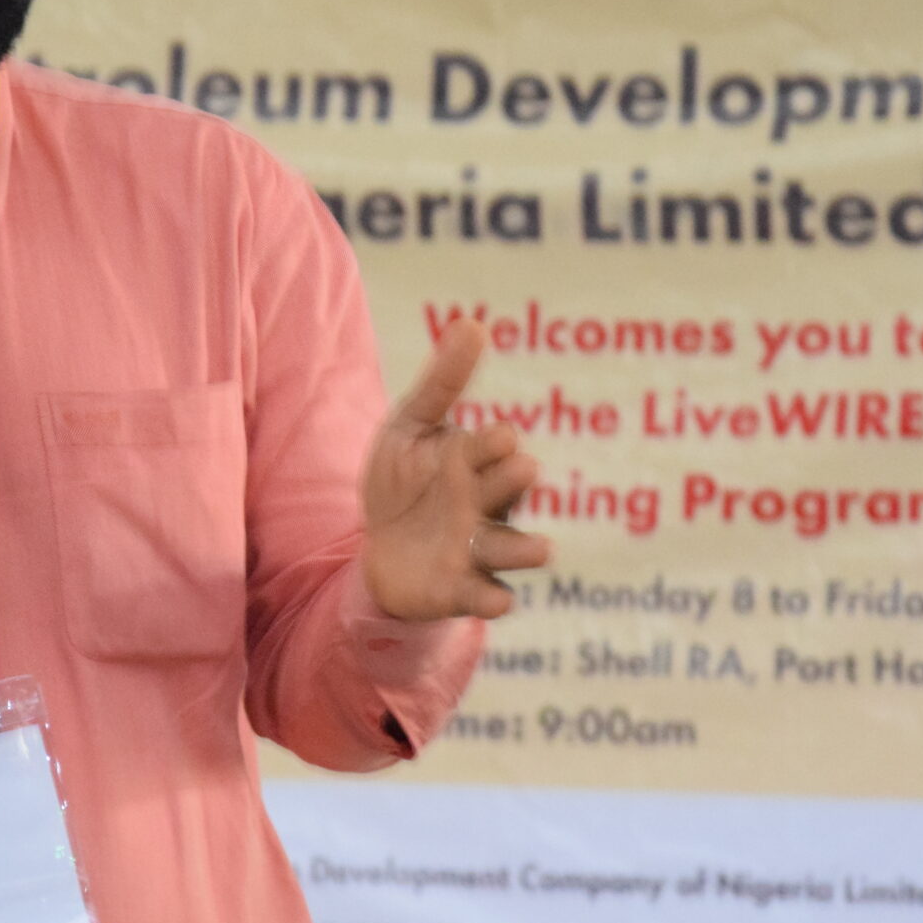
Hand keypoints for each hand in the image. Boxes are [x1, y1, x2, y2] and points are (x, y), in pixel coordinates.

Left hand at [360, 319, 552, 619]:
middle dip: (512, 481)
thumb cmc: (402, 482)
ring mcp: (477, 549)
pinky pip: (485, 596)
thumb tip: (473, 322)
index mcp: (475, 461)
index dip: (493, 444)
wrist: (379, 548)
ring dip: (524, 549)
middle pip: (505, 491)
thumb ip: (442, 383)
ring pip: (509, 548)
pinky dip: (493, 599)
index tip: (501, 436)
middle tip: (523, 469)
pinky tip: (500, 600)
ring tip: (542, 549)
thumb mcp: (410, 428)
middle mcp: (485, 505)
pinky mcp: (461, 589)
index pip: (491, 447)